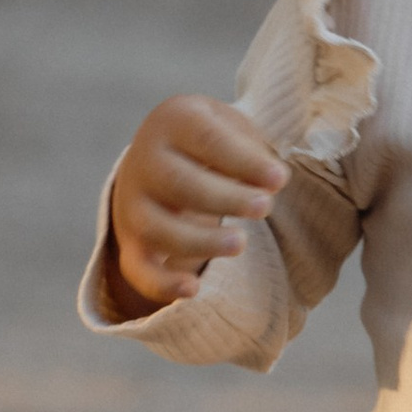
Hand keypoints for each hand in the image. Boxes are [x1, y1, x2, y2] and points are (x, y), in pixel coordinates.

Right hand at [106, 94, 285, 314]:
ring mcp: (133, 204)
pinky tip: (193, 290)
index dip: (244, 161)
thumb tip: (274, 181)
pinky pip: (139, 269)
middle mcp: (144, 161)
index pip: (206, 140)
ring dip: (200, 241)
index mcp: (172, 121)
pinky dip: (162, 284)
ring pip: (158, 228)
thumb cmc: (210, 143)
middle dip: (225, 198)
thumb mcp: (230, 127)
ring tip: (240, 244)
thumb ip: (253, 148)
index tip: (280, 179)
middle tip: (264, 207)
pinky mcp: (131, 243)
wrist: (158, 158)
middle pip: (179, 184)